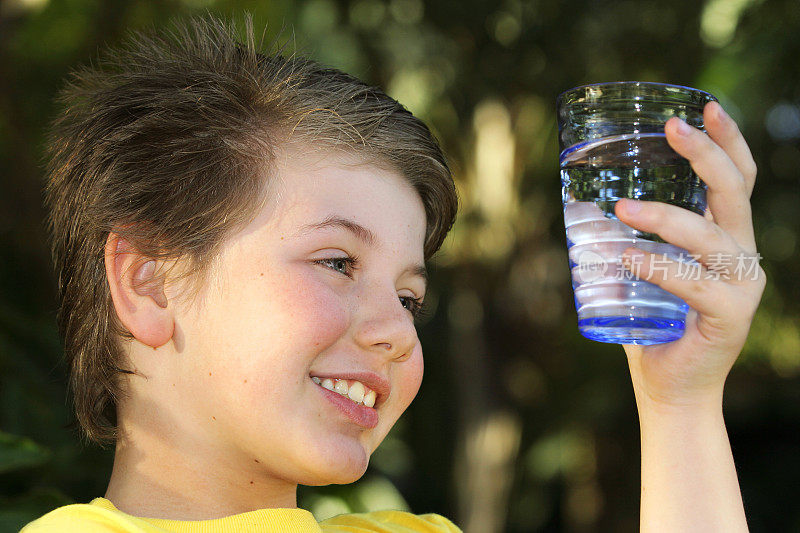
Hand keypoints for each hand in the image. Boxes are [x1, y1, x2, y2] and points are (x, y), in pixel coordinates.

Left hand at [614, 101, 765, 407]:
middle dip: (704, 156)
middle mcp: (742, 255)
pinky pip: (693, 283)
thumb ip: (630, 236)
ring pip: (710, 237)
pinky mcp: (729, 317)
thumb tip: (581, 200)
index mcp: (727, 237)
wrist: (670, 387)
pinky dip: (659, 268)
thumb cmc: (653, 323)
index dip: (726, 141)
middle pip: (733, 194)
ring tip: (622, 210)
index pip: (736, 180)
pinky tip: (628, 259)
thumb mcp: (643, 269)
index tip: (702, 106)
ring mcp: (741, 286)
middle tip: (670, 129)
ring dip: (666, 218)